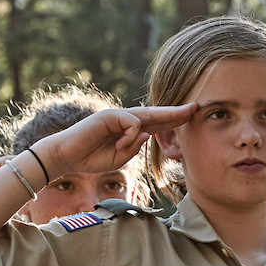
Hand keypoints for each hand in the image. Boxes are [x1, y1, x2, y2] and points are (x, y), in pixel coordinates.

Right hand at [33, 105, 196, 176]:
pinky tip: (119, 145)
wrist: (67, 156)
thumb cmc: (92, 158)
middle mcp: (126, 120)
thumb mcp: (120, 158)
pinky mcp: (109, 115)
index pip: (157, 124)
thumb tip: (147, 134)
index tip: (191, 117)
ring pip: (148, 114)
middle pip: (157, 114)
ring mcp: (118, 116)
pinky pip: (132, 123)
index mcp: (131, 131)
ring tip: (186, 116)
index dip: (174, 121)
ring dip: (168, 117)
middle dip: (178, 111)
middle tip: (198, 106)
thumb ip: (134, 148)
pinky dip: (130, 136)